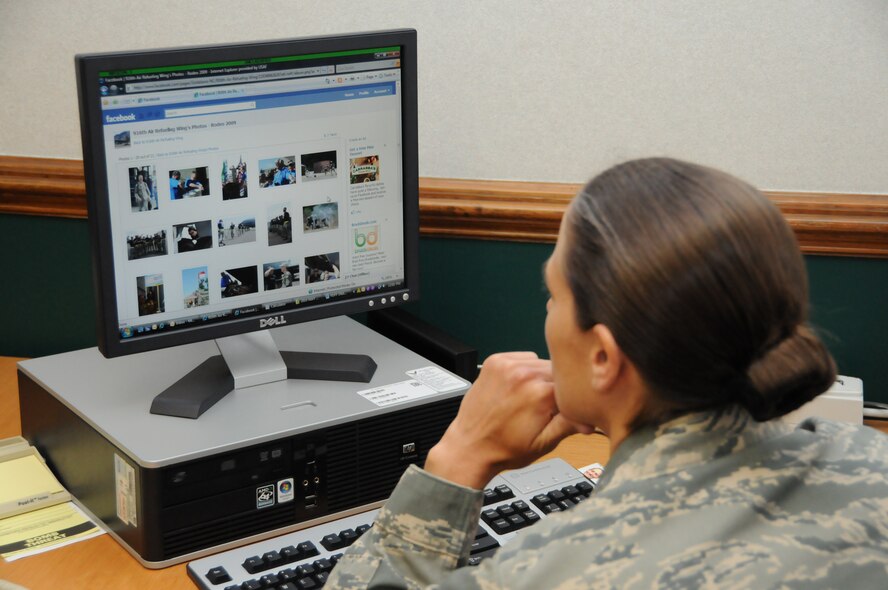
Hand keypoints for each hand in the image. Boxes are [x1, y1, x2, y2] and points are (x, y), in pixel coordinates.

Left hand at [425, 352, 584, 488]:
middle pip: (558, 372)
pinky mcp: (496, 361)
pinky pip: (524, 357)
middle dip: (557, 388)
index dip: (573, 400)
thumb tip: (591, 418)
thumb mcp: (544, 443)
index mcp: (539, 394)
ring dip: (541, 377)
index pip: (572, 386)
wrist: (469, 446)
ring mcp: (507, 365)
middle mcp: (523, 374)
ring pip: (542, 363)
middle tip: (546, 408)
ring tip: (529, 399)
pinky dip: (526, 369)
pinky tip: (519, 388)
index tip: (570, 409)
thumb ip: (569, 425)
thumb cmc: (503, 449)